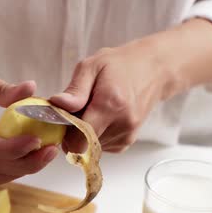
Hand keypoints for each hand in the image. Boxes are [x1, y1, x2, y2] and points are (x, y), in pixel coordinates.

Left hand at [50, 42, 173, 152]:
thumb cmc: (120, 65)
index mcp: (110, 105)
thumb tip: (57, 104)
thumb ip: (75, 89)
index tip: (61, 119)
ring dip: (83, 133)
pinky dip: (94, 136)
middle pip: (83, 144)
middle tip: (76, 111)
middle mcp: (122, 125)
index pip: (79, 139)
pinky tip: (100, 117)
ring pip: (90, 147)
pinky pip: (100, 146)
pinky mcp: (127, 142)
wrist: (153, 70)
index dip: (64, 133)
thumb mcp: (92, 66)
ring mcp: (127, 135)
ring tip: (91, 110)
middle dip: (72, 132)